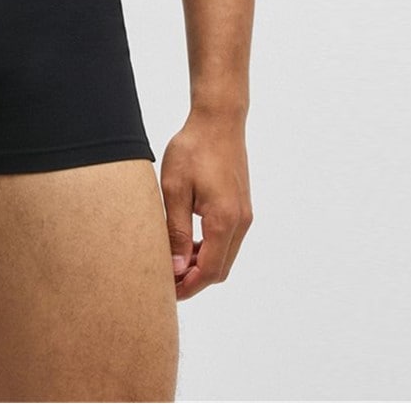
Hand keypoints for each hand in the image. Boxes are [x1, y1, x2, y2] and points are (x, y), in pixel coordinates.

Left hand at [159, 113, 252, 300]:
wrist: (219, 121)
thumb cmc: (193, 149)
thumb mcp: (175, 189)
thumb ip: (177, 230)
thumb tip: (178, 267)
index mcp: (224, 220)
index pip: (209, 271)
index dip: (188, 286)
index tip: (166, 290)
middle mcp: (240, 222)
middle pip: (220, 269)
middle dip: (194, 280)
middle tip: (166, 279)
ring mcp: (244, 215)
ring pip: (225, 256)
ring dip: (202, 265)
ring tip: (173, 261)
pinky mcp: (242, 207)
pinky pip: (228, 240)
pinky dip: (210, 249)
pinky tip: (189, 242)